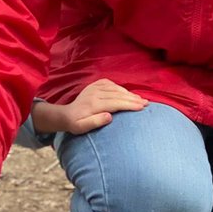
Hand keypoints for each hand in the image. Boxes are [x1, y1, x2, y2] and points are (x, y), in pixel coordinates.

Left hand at [33, 79, 147, 135]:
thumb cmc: (76, 124)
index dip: (129, 105)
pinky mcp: (94, 85)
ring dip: (129, 93)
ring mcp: (95, 88)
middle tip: (146, 103)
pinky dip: (120, 87)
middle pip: (118, 95)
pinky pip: (110, 83)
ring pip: (116, 88)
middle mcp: (95, 93)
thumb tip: (109, 116)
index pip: (116, 103)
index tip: (141, 107)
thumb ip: (95, 122)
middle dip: (133, 98)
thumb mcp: (82, 127)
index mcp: (94, 104)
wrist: (65, 115)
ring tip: (140, 98)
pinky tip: (126, 92)